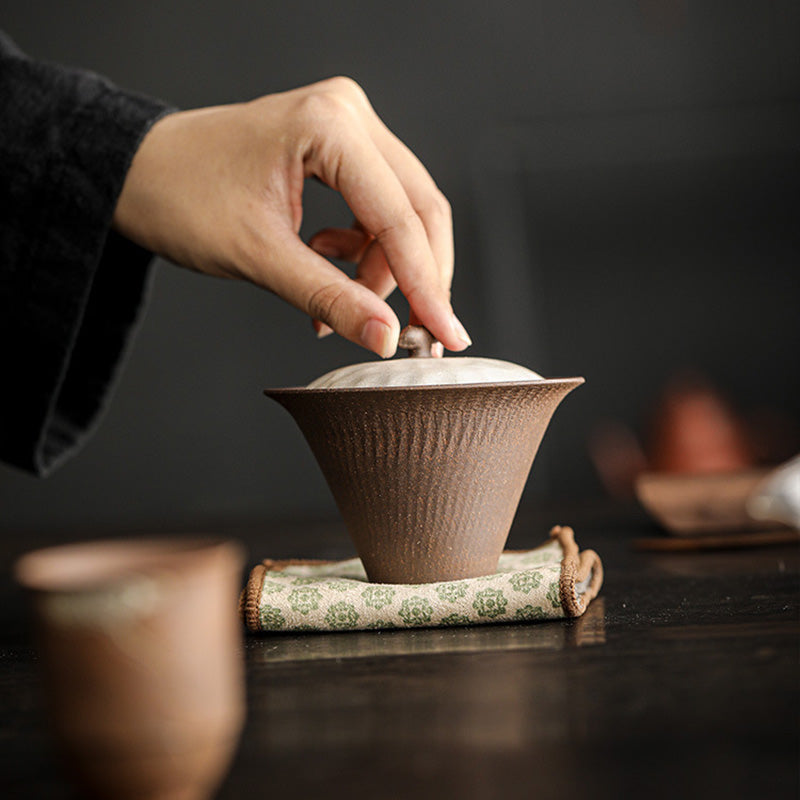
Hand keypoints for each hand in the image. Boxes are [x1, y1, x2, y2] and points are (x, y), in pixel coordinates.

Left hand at [112, 76, 470, 357]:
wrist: (139, 173)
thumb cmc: (179, 196)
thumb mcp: (259, 256)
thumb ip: (329, 297)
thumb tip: (385, 336)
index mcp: (329, 126)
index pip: (400, 218)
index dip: (427, 286)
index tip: (445, 335)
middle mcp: (348, 115)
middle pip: (417, 210)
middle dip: (418, 279)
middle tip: (416, 334)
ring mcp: (347, 128)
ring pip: (402, 214)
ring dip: (384, 270)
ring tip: (341, 303)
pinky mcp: (340, 149)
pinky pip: (377, 210)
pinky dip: (364, 252)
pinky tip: (328, 265)